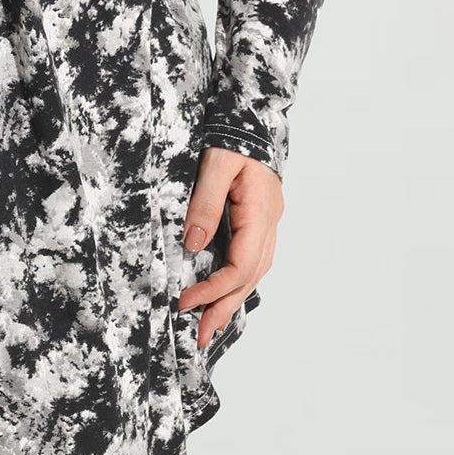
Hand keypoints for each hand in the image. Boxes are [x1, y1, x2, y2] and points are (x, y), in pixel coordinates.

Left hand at [176, 146, 281, 348]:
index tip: (184, 302)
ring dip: (232, 301)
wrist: (253, 115)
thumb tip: (194, 246)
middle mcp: (270, 224)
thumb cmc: (234, 135)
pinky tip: (225, 295)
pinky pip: (252, 261)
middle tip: (199, 339)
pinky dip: (238, 283)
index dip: (213, 289)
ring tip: (210, 327)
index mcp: (260, 213)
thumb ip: (205, 203)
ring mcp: (268, 224)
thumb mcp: (216, 164)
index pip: (240, 265)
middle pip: (250, 278)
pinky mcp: (260, 221)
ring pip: (254, 273)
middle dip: (224, 309)